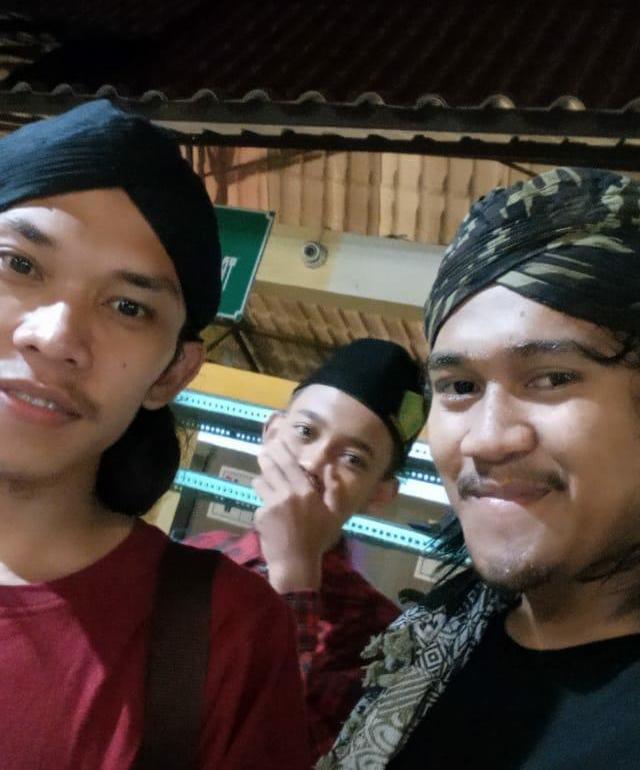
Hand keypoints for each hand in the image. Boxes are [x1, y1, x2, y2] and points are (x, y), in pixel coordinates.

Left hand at [252, 439, 346, 592]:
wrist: (296, 563)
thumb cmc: (318, 539)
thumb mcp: (334, 514)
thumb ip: (334, 489)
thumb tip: (330, 467)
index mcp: (306, 491)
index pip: (291, 464)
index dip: (282, 450)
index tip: (277, 441)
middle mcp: (288, 494)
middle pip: (272, 468)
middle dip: (266, 457)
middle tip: (262, 451)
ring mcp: (272, 504)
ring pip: (260, 482)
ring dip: (261, 480)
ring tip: (262, 480)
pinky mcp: (261, 515)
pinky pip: (259, 503)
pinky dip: (262, 505)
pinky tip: (267, 514)